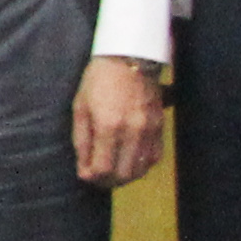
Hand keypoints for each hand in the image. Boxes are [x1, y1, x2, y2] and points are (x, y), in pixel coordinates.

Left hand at [75, 57, 168, 185]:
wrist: (129, 58)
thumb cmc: (98, 81)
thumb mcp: (80, 108)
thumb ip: (82, 141)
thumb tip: (84, 169)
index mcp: (108, 126)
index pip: (103, 169)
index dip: (92, 178)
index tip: (85, 175)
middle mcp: (132, 132)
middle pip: (124, 175)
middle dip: (108, 182)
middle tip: (97, 178)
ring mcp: (149, 130)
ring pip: (141, 170)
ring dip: (125, 176)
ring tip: (112, 171)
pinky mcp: (160, 127)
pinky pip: (154, 157)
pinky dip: (141, 165)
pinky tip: (129, 161)